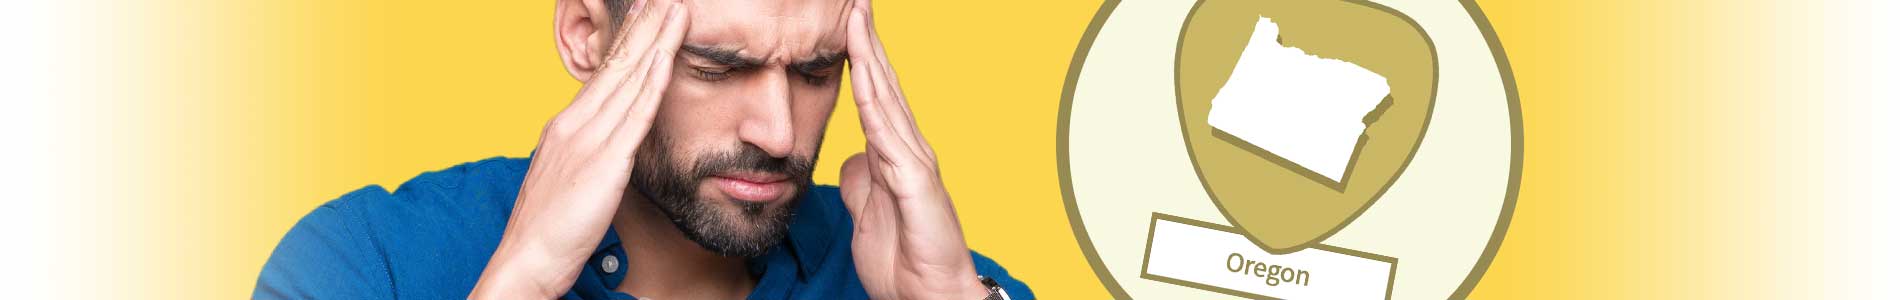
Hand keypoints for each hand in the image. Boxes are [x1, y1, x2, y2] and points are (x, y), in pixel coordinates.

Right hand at [470, 1, 687, 297]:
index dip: (628, 40)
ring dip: (655, 41)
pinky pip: (634, 116)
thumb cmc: (549, 227)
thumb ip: (588, 151)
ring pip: (629, 80)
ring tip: (675, 10)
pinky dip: (652, 83)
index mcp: (566, 124)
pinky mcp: (604, 163)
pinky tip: (665, 57)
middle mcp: (574, 123)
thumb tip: (608, 138)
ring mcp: (588, 140)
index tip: (646, 13)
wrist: (527, 258)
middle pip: (617, 65)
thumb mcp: (569, 176)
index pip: (603, 72)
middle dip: (644, 27)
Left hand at [838, 2, 989, 298]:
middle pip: (883, 84)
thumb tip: (853, 158)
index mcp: (895, 155)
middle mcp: (909, 149)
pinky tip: (863, 77)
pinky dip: (874, 103)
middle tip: (855, 1)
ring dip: (870, 57)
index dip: (860, 57)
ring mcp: (914, 162)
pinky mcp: (916, 182)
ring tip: (856, 17)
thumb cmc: (905, 260)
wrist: (929, 297)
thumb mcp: (869, 213)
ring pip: (886, 98)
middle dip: (867, 40)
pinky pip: (888, 135)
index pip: (874, 95)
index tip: (846, 21)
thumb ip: (863, 181)